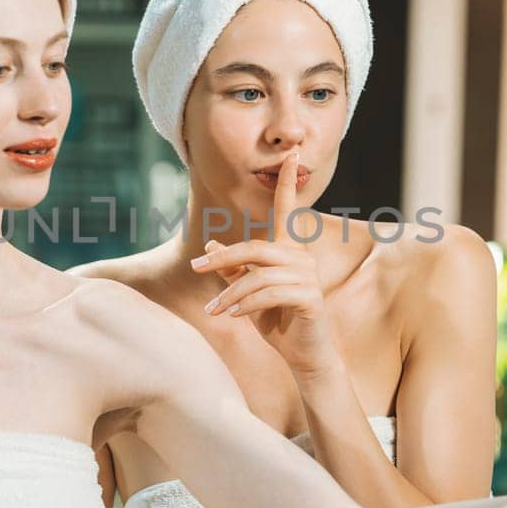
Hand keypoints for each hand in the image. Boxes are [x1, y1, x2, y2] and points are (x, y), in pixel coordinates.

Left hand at [190, 151, 337, 377]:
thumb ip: (233, 269)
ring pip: (257, 275)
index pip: (288, 210)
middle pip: (255, 248)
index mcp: (288, 250)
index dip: (288, 181)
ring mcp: (308, 277)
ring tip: (213, 310)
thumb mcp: (247, 294)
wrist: (304, 355)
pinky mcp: (310, 297)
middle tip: (196, 268)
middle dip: (223, 258)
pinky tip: (233, 316)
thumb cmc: (277, 321)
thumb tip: (210, 245)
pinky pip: (268, 294)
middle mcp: (300, 257)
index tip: (293, 152)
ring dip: (230, 294)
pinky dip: (245, 305)